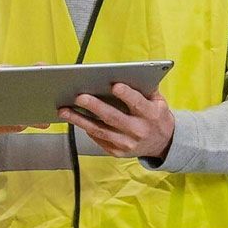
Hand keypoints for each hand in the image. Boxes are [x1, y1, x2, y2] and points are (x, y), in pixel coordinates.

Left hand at [60, 83, 174, 159]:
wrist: (162, 144)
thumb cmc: (157, 117)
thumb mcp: (159, 102)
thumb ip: (145, 89)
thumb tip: (127, 74)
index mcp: (151, 115)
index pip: (138, 104)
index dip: (127, 95)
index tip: (114, 85)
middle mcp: (138, 131)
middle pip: (113, 118)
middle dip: (95, 107)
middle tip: (79, 96)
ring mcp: (127, 144)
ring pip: (99, 130)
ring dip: (80, 120)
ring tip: (64, 110)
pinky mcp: (117, 152)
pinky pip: (98, 139)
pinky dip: (86, 129)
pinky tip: (74, 119)